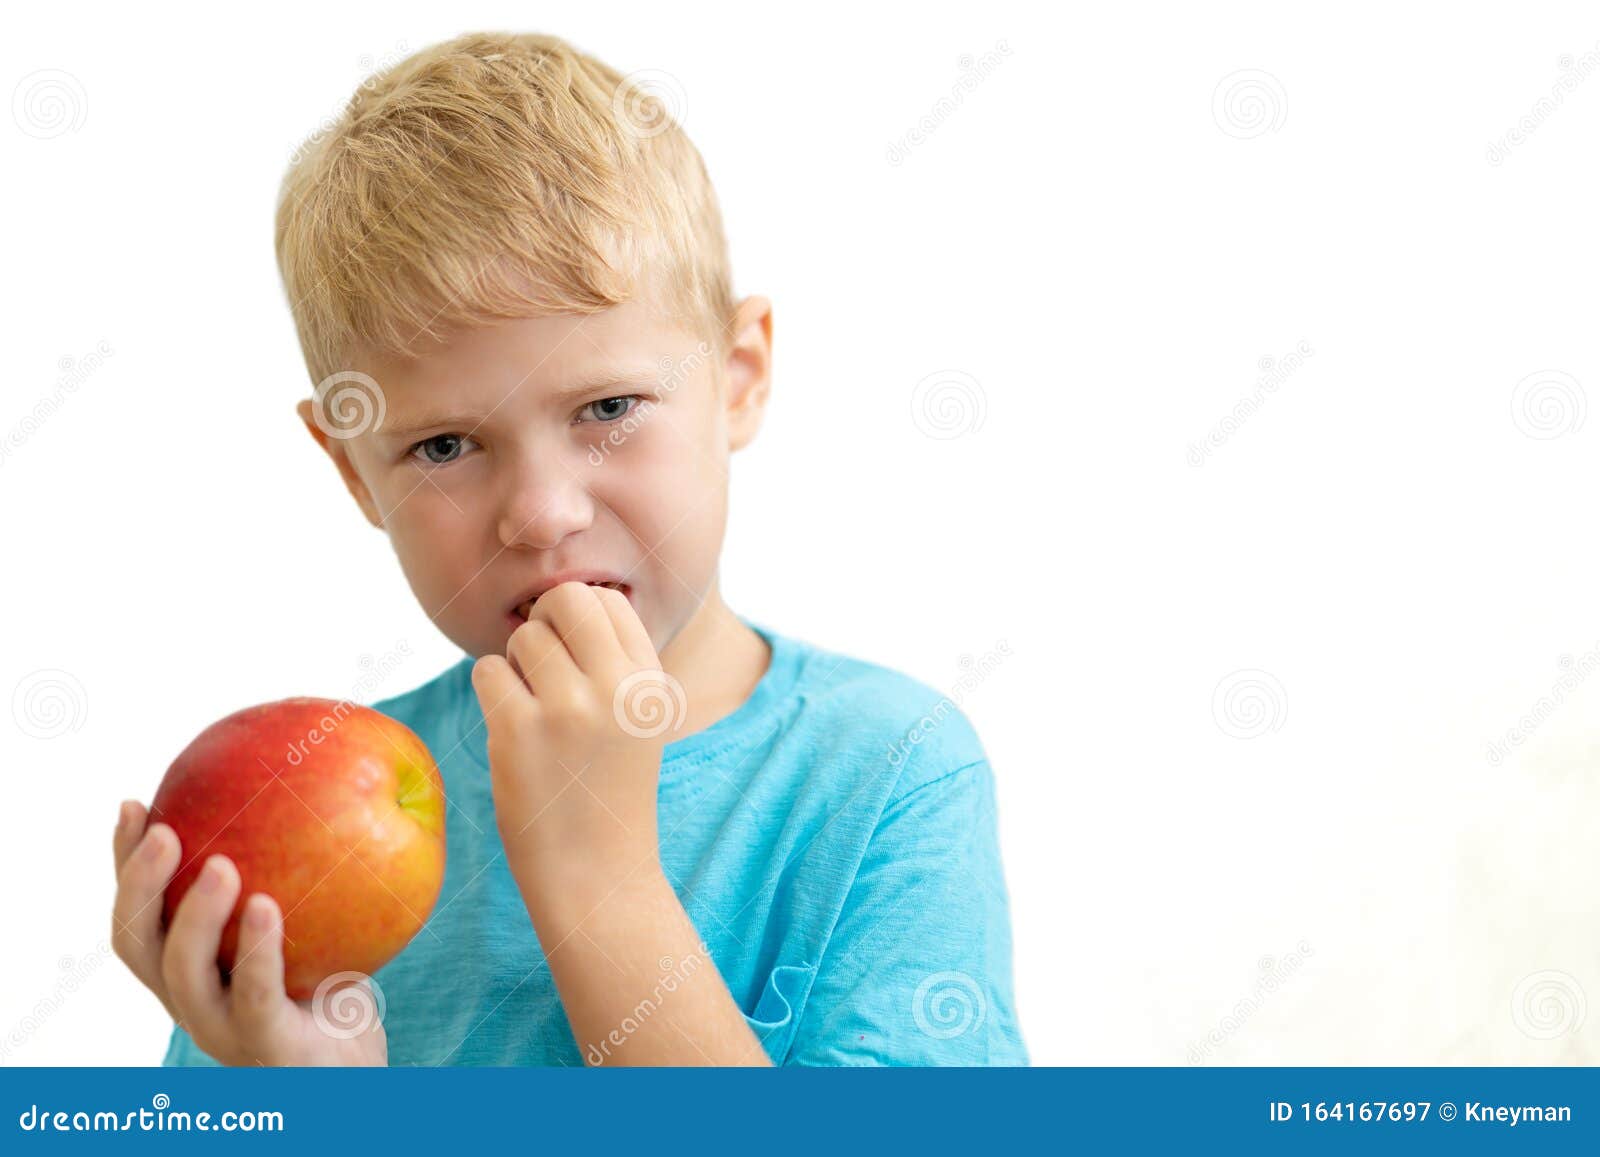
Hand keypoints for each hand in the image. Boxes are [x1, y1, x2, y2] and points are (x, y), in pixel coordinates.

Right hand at [110, 801, 386, 1065]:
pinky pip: (253, 996)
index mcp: (188, 967)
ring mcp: (222, 1029)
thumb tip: (308, 768)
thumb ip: (297, 862)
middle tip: (164, 829)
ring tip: (218, 864)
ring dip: (194, 915)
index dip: (125, 864)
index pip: (140, 914)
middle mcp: (192, 999)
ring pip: (182, 974)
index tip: (136, 802)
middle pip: (137, 944)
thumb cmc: (334, 979)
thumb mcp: (312, 914)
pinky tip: (267, 907)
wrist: (362, 1063)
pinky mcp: (267, 1046)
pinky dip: (255, 950)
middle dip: (140, 884)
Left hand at [471, 581, 679, 908]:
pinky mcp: (520, 731)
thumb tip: (560, 600)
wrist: (597, 874)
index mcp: (652, 682)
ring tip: (531, 707)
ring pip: (523, 636)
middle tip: (541, 666)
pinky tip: (511, 726)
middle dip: (544, 622)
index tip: (572, 660)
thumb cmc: (608, 790)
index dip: (579, 621)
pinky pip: (487, 670)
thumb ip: (615, 661)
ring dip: (516, 664)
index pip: (609, 601)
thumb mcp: (638, 721)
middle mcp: (619, 688)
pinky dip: (492, 691)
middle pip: (566, 599)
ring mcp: (569, 708)